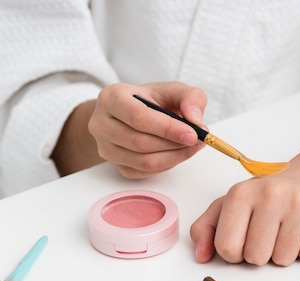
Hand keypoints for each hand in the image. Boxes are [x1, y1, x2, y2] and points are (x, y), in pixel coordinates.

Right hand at [88, 82, 207, 177]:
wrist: (132, 115)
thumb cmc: (152, 101)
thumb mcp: (173, 90)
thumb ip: (190, 97)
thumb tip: (195, 120)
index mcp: (111, 97)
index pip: (138, 117)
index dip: (167, 128)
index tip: (192, 134)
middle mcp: (101, 124)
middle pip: (140, 142)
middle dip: (174, 145)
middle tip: (197, 141)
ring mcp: (105, 148)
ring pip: (143, 162)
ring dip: (173, 157)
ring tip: (191, 147)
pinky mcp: (115, 165)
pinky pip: (144, 172)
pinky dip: (166, 165)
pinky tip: (176, 153)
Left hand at [190, 163, 299, 265]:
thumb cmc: (265, 196)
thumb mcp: (228, 205)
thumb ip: (205, 229)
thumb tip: (201, 256)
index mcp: (240, 193)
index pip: (227, 248)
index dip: (233, 253)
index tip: (242, 240)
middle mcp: (270, 194)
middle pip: (255, 257)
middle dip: (259, 254)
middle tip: (266, 234)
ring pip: (283, 260)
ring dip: (282, 253)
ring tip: (284, 230)